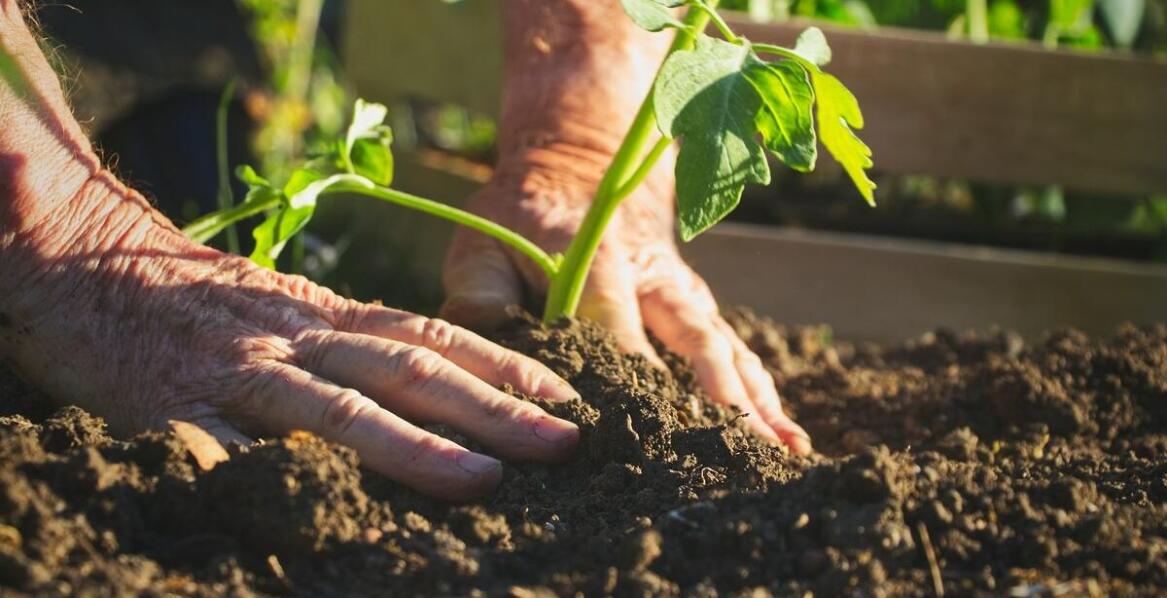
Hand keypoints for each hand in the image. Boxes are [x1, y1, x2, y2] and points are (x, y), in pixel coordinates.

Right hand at [0, 170, 579, 500]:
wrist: (88, 257)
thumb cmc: (199, 295)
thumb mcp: (286, 304)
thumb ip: (348, 339)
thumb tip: (436, 382)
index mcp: (326, 313)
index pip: (432, 335)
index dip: (504, 366)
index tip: (566, 397)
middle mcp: (299, 338)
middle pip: (409, 370)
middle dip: (493, 409)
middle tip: (563, 443)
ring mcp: (242, 372)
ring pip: (339, 409)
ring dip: (415, 447)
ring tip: (483, 479)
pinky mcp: (176, 406)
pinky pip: (226, 448)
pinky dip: (272, 477)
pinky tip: (317, 511)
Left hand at [441, 159, 811, 454]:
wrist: (582, 168)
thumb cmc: (521, 219)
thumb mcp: (483, 243)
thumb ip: (478, 296)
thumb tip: (483, 353)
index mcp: (598, 260)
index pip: (616, 325)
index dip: (630, 375)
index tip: (643, 430)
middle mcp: (654, 277)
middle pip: (694, 340)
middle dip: (718, 397)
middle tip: (739, 451)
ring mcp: (683, 294)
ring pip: (727, 349)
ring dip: (755, 401)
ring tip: (783, 452)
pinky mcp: (698, 308)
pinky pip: (737, 352)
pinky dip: (764, 394)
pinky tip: (787, 438)